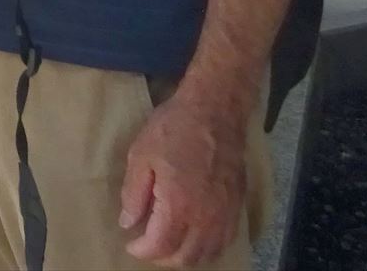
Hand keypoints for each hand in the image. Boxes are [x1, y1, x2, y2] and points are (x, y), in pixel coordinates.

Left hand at [118, 92, 248, 267]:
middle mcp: (205, 216)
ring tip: (169, 244)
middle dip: (162, 258)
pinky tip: (195, 237)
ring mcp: (225, 213)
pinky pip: (225, 241)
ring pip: (208, 254)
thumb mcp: (141, 155)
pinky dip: (207, 247)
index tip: (131, 243)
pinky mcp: (237, 206)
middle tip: (148, 245)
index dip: (142, 251)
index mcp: (179, 205)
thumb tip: (128, 222)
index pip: (160, 246)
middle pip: (185, 257)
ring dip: (186, 256)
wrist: (216, 110)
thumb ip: (134, 194)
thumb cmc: (174, 128)